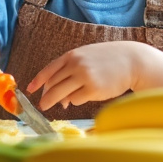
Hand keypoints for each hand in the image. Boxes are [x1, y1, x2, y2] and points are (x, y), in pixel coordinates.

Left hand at [25, 41, 158, 108]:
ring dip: (59, 101)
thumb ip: (71, 72)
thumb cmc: (108, 60)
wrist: (132, 61)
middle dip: (47, 96)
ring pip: (62, 94)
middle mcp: (76, 65)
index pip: (49, 70)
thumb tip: (61, 99)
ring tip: (61, 105)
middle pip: (53, 85)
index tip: (30, 90)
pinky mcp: (94, 89)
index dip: (38, 81)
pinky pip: (77, 100)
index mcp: (71, 56)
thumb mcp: (86, 57)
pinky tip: (84, 96)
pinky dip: (77, 101)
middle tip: (42, 105)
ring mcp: (85, 77)